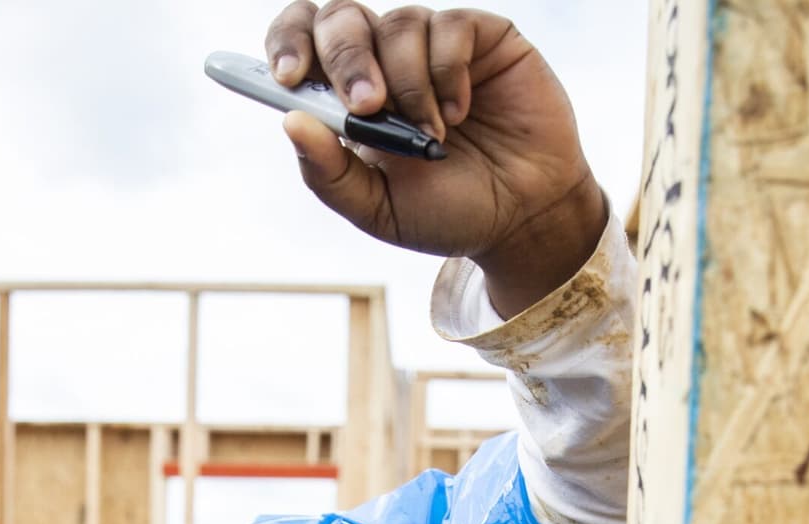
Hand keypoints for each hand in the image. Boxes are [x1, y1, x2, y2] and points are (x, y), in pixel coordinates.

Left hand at [265, 3, 608, 316]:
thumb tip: (291, 123)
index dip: (288, 44)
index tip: (288, 78)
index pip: (301, 40)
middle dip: (347, 59)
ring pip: (398, 25)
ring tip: (431, 135)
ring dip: (409, 85)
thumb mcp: (377, 209)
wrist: (519, 218)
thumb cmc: (445, 212)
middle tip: (367, 107)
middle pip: (341, 18)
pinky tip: (459, 111)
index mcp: (345, 96)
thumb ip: (330, 173)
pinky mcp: (480, 37)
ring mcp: (431, 45)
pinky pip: (450, 26)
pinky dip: (448, 73)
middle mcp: (383, 60)